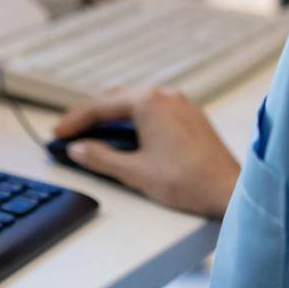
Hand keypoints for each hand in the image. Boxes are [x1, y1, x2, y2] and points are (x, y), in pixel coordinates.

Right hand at [53, 85, 238, 218]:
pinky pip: (154, 109)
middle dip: (91, 114)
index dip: (74, 121)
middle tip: (72, 132)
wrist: (230, 191)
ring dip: (113, 115)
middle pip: (116, 99)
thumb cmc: (188, 181)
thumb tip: (78, 149)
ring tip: (96, 133)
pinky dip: (134, 118)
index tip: (58, 134)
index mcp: (148, 102)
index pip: (99, 107)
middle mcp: (165, 95)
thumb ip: (100, 158)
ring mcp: (181, 104)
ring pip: (136, 102)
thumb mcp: (134, 172)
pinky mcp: (192, 117)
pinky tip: (129, 135)